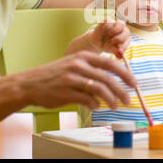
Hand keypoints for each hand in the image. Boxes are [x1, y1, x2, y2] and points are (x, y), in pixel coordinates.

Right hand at [19, 51, 136, 109]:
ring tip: (115, 106)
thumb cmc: (54, 75)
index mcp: (83, 56)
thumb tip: (113, 80)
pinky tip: (96, 106)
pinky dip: (95, 104)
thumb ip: (92, 70)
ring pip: (99, 89)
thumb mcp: (73, 64)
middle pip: (107, 78)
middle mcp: (78, 65)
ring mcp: (72, 78)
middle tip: (128, 100)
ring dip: (111, 99)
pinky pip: (87, 99)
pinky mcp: (66, 92)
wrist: (29, 84)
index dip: (125, 73)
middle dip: (121, 90)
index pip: (110, 63)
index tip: (134, 83)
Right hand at [89, 20, 129, 58]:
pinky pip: (110, 20)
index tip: (119, 52)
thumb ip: (115, 52)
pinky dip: (107, 26)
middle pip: (127, 31)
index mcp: (125, 38)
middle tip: (112, 42)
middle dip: (120, 38)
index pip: (128, 40)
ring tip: (109, 35)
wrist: (96, 41)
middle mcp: (122, 30)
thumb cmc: (106, 45)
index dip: (124, 46)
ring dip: (115, 30)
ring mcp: (115, 24)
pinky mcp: (108, 20)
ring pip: (121, 24)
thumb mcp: (110, 50)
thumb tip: (120, 56)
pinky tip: (103, 30)